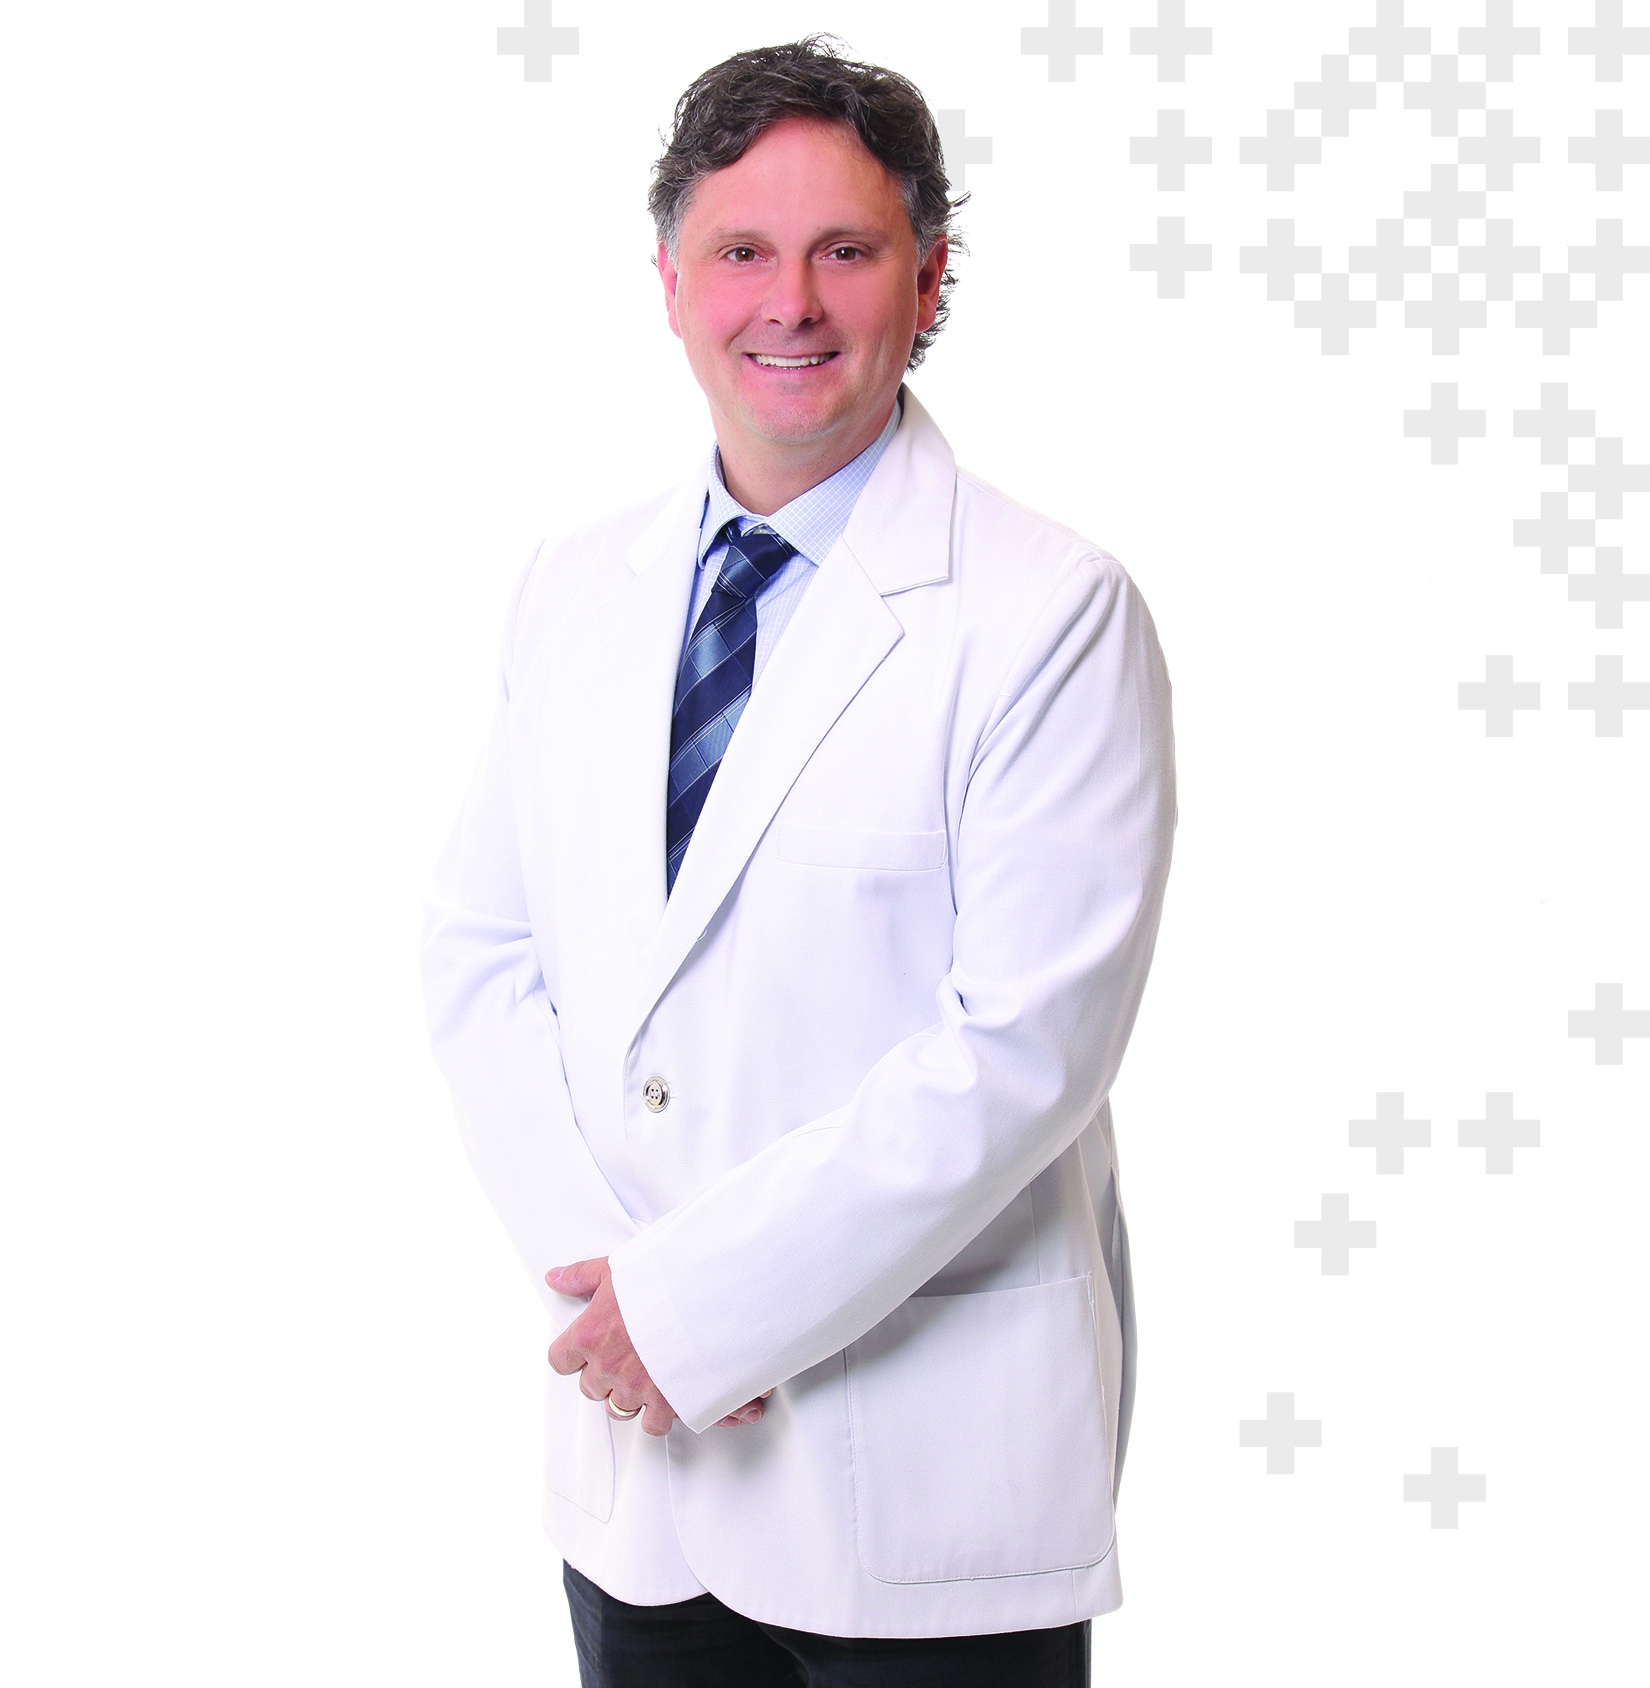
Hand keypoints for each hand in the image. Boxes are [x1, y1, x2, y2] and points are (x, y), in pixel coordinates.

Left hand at [545, 1257, 774, 1433]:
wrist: (708, 1296)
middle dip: (603, 1374)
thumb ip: (580, 1276)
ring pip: (618, 1408)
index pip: (560, 1360)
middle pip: (590, 1387)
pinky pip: (652, 1424)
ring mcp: (636, 1388)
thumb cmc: (664, 1280)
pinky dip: (657, 1415)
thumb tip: (555, 1278)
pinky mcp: (666, 1402)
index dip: (572, 1354)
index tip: (584, 1348)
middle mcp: (608, 1367)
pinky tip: (665, 1395)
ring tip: (644, 1374)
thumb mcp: (615, 1269)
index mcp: (590, 1335)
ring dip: (628, 1394)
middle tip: (623, 1355)